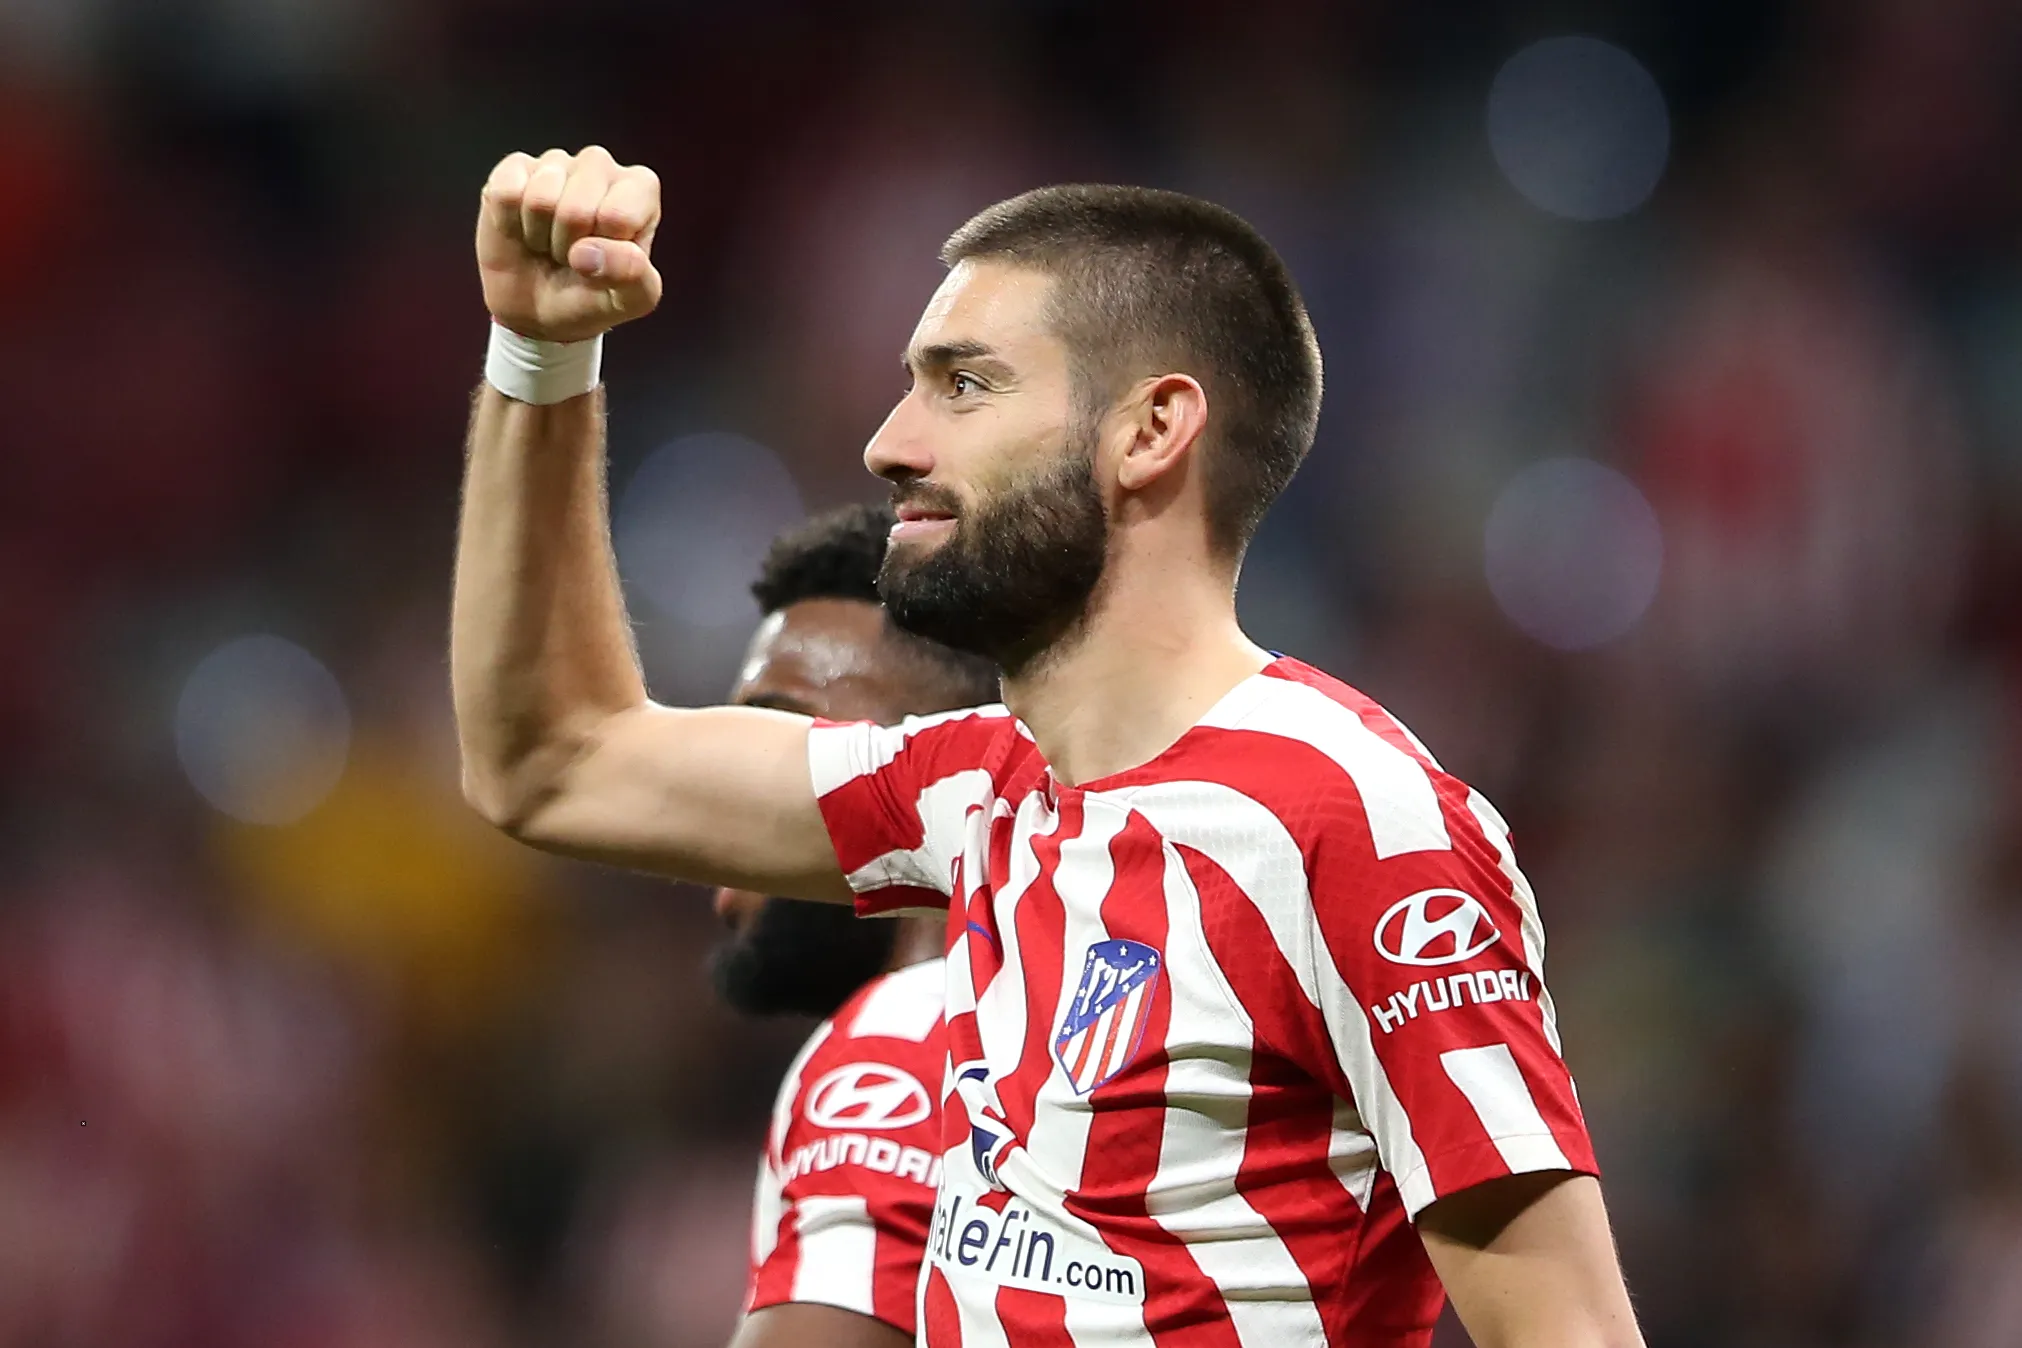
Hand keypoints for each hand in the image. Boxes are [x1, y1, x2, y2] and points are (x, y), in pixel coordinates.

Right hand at [476, 145, 661, 342]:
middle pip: (576, 210)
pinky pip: (505, 193)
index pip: (619, 217)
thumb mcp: (630, 300)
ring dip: (539, 236)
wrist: (539, 308)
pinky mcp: (514, 167)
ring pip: (539, 199)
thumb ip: (632, 276)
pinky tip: (521, 228)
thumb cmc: (593, 294)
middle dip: (567, 247)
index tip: (605, 258)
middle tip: (571, 255)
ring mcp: (555, 162)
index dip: (604, 250)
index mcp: (640, 188)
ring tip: (549, 242)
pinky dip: (508, 225)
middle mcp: (600, 165)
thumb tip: (589, 252)